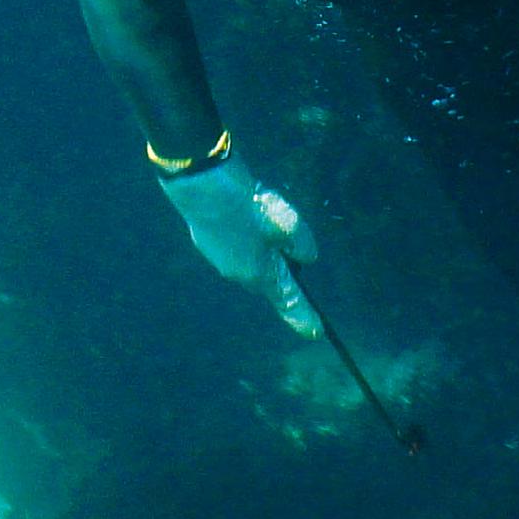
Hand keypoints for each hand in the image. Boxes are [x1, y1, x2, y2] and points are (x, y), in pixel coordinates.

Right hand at [159, 159, 321, 335]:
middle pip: (269, 278)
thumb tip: (306, 257)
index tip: (317, 333)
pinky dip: (244, 233)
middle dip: (282, 266)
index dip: (304, 317)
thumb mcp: (286, 222)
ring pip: (251, 259)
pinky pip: (235, 245)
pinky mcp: (207, 242)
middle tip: (289, 237)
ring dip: (261, 245)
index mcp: (259, 274)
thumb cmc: (246, 206)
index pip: (288, 302)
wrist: (201, 184)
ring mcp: (219, 258)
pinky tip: (242, 209)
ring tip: (263, 211)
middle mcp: (238, 273)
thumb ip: (302, 244)